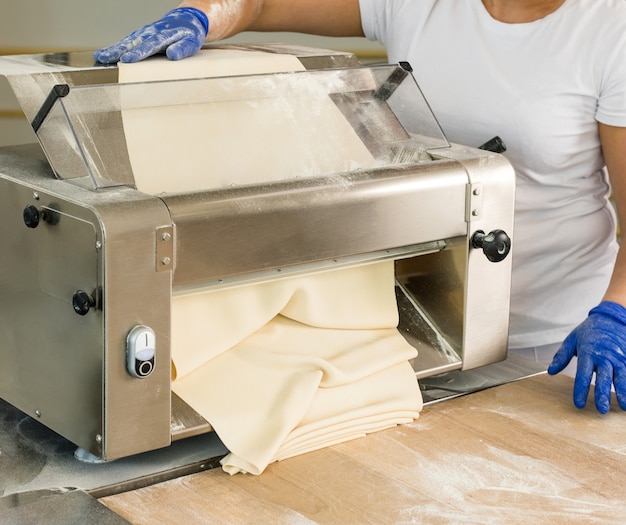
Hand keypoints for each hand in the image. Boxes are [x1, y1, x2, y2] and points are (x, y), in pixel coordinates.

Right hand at [93, 8, 208, 63]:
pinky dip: (114, 48)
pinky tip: (104, 55)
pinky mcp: (139, 36)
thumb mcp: (191, 43)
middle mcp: (150, 33)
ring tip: (99, 58)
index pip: (149, 45)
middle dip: (118, 51)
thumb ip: (182, 49)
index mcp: (163, 36)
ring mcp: (143, 33)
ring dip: (112, 50)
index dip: (138, 53)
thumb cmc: (189, 35)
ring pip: (125, 42)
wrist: (185, 20)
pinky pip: (125, 42)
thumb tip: (172, 55)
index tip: (127, 59)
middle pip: (132, 43)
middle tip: (104, 59)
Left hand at [548, 301, 625, 413]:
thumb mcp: (571, 340)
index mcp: (587, 353)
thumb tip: (550, 371)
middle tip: (601, 410)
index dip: (581, 390)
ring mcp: (619, 358)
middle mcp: (604, 357)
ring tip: (623, 407)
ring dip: (623, 393)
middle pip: (604, 379)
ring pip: (621, 377)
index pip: (583, 375)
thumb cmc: (589, 330)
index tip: (579, 404)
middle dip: (603, 395)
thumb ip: (561, 356)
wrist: (611, 317)